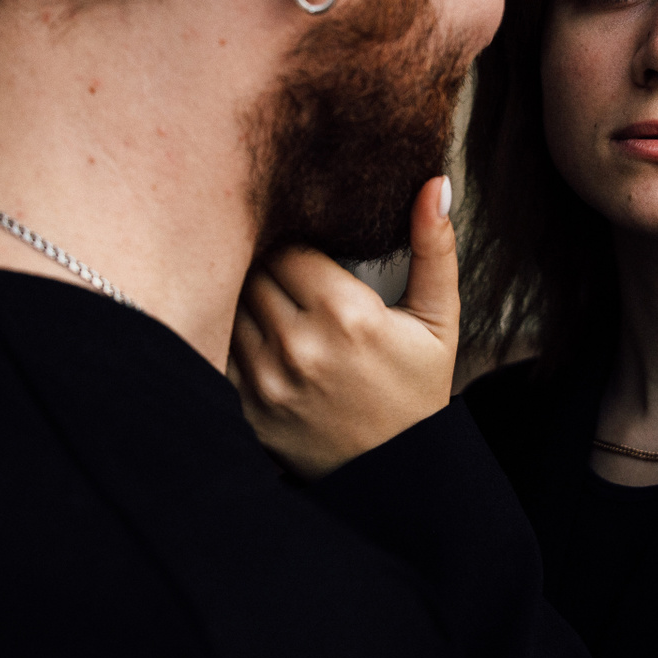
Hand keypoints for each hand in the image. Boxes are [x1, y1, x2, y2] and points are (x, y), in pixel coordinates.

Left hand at [231, 176, 458, 479]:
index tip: (311, 263)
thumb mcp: (437, 320)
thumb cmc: (417, 390)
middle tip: (294, 287)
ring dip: (249, 305)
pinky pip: (221, 351)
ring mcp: (267, 381)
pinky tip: (263, 347)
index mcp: (347, 315)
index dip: (298, 252)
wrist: (396, 474)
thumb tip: (434, 184)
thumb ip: (434, 249)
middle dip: (271, 275)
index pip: (288, 248)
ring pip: (233, 308)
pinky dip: (235, 342)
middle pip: (255, 274)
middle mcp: (300, 346)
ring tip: (279, 315)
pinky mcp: (246, 409)